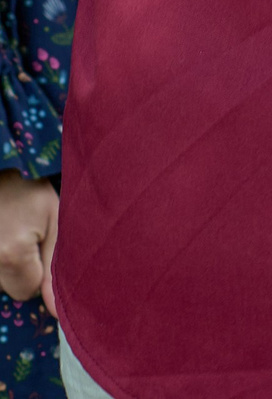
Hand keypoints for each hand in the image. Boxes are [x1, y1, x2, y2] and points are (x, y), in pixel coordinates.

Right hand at [0, 172, 55, 312]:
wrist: (0, 167)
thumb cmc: (30, 190)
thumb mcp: (54, 219)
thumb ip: (57, 266)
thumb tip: (58, 312)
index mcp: (10, 255)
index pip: (26, 291)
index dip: (38, 272)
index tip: (39, 244)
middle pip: (6, 286)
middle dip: (18, 268)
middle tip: (23, 234)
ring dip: (4, 260)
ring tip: (8, 230)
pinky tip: (2, 232)